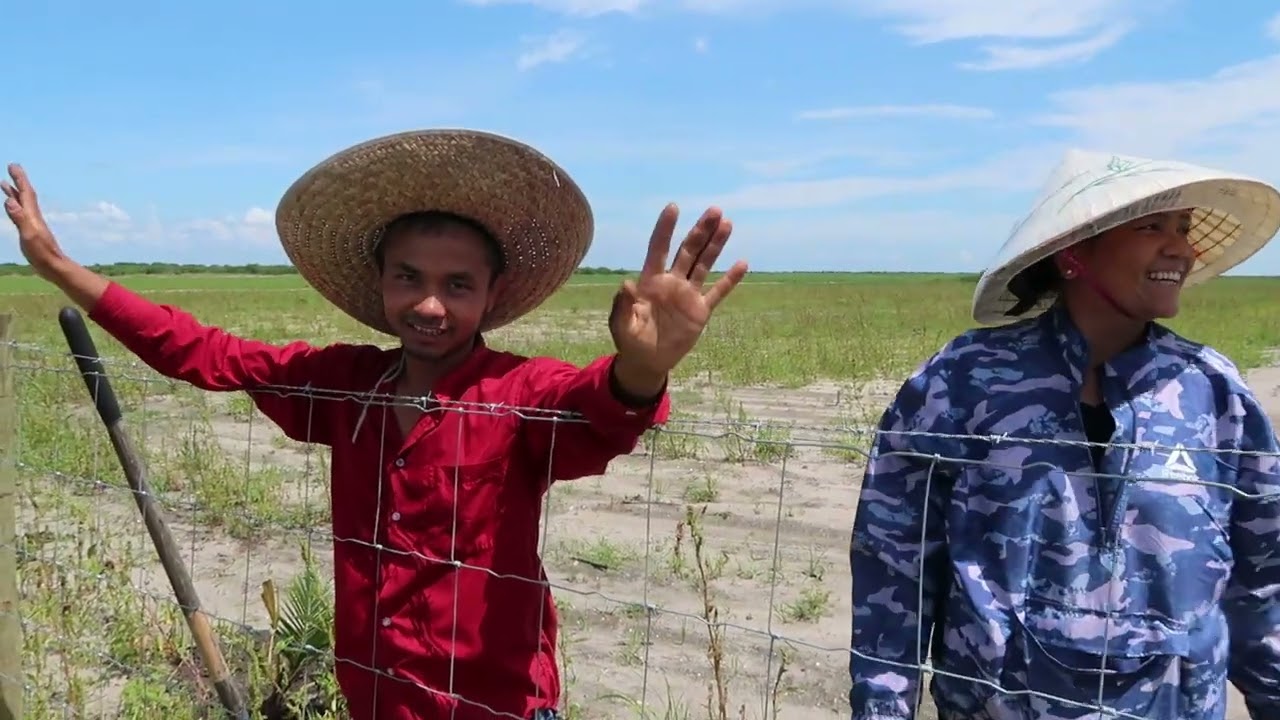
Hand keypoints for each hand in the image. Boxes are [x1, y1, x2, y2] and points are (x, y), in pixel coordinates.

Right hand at [2, 164, 64, 275]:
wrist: (54, 266)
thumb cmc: (41, 253)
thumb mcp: (28, 235)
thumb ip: (19, 218)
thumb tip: (9, 200)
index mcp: (32, 215)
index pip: (25, 192)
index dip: (19, 179)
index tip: (13, 166)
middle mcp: (33, 216)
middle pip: (25, 194)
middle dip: (18, 180)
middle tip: (12, 167)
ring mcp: (32, 223)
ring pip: (22, 203)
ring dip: (15, 191)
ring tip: (5, 183)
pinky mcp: (31, 230)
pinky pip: (21, 212)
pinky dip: (15, 205)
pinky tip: (12, 205)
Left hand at [609, 203, 748, 393]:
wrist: (647, 361)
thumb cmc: (630, 340)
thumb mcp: (621, 325)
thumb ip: (623, 305)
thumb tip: (628, 284)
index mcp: (651, 281)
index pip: (658, 249)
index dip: (665, 229)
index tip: (673, 207)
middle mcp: (671, 282)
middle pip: (688, 251)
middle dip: (701, 231)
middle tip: (714, 210)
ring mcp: (688, 295)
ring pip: (704, 264)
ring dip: (715, 245)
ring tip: (727, 224)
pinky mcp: (700, 311)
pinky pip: (718, 292)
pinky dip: (730, 280)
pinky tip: (742, 263)